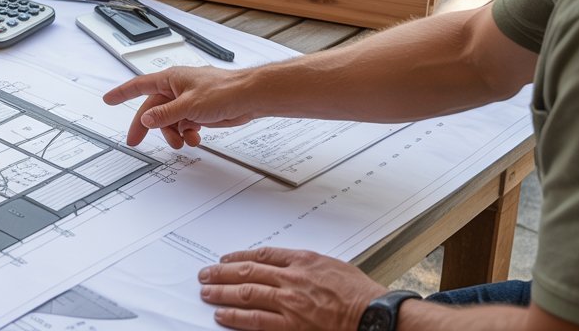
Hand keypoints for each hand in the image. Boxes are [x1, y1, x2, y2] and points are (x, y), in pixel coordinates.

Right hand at [102, 66, 258, 147]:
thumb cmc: (224, 91)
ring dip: (173, 133)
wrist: (250, 98)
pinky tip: (195, 139)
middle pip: (154, 109)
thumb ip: (165, 114)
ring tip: (182, 142)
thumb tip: (146, 119)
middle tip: (136, 141)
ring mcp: (188, 101)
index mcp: (170, 79)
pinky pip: (184, 125)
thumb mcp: (188, 105)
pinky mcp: (200, 112)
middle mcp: (177, 89)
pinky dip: (187, 134)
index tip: (108, 99)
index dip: (122, 93)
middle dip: (148, 126)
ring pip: (170, 121)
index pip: (139, 85)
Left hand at [199, 247, 386, 330]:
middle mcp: (291, 278)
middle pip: (247, 272)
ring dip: (222, 293)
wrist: (373, 315)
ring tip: (206, 292)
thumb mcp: (332, 265)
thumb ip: (306, 264)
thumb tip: (286, 265)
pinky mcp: (291, 324)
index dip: (239, 256)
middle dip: (222, 273)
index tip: (225, 259)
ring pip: (246, 293)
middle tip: (205, 274)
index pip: (262, 254)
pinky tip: (222, 314)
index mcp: (302, 260)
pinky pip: (255, 319)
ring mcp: (289, 302)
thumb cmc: (359, 292)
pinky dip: (235, 316)